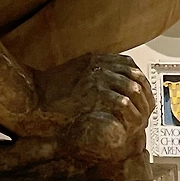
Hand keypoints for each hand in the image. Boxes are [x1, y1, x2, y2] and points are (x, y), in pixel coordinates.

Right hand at [24, 54, 152, 158]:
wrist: (35, 97)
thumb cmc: (51, 89)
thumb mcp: (76, 72)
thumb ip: (94, 73)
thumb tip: (112, 85)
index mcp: (96, 58)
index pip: (129, 64)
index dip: (140, 80)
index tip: (143, 94)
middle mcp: (99, 64)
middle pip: (134, 75)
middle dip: (143, 94)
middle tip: (145, 110)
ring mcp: (97, 77)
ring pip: (132, 88)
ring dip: (138, 106)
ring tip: (138, 119)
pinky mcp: (94, 93)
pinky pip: (121, 102)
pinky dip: (128, 113)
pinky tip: (127, 122)